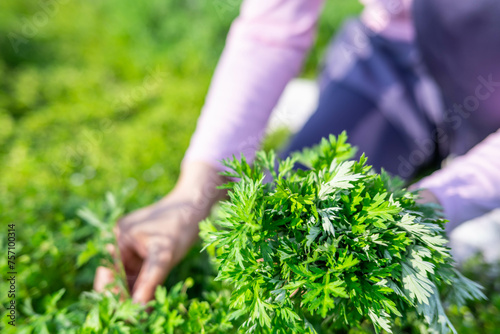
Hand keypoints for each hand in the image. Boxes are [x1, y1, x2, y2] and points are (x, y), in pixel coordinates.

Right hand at [93, 162, 225, 303]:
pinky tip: (151, 304)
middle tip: (134, 318)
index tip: (123, 314)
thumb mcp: (165, 254)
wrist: (197, 205)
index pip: (108, 275)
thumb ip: (150, 281)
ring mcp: (133, 248)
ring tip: (143, 314)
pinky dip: (145, 288)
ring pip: (130, 279)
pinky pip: (141, 275)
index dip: (113, 296)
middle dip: (124, 298)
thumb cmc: (180, 224)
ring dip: (135, 296)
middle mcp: (121, 243)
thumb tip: (137, 308)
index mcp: (118, 239)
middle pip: (117, 279)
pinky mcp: (146, 252)